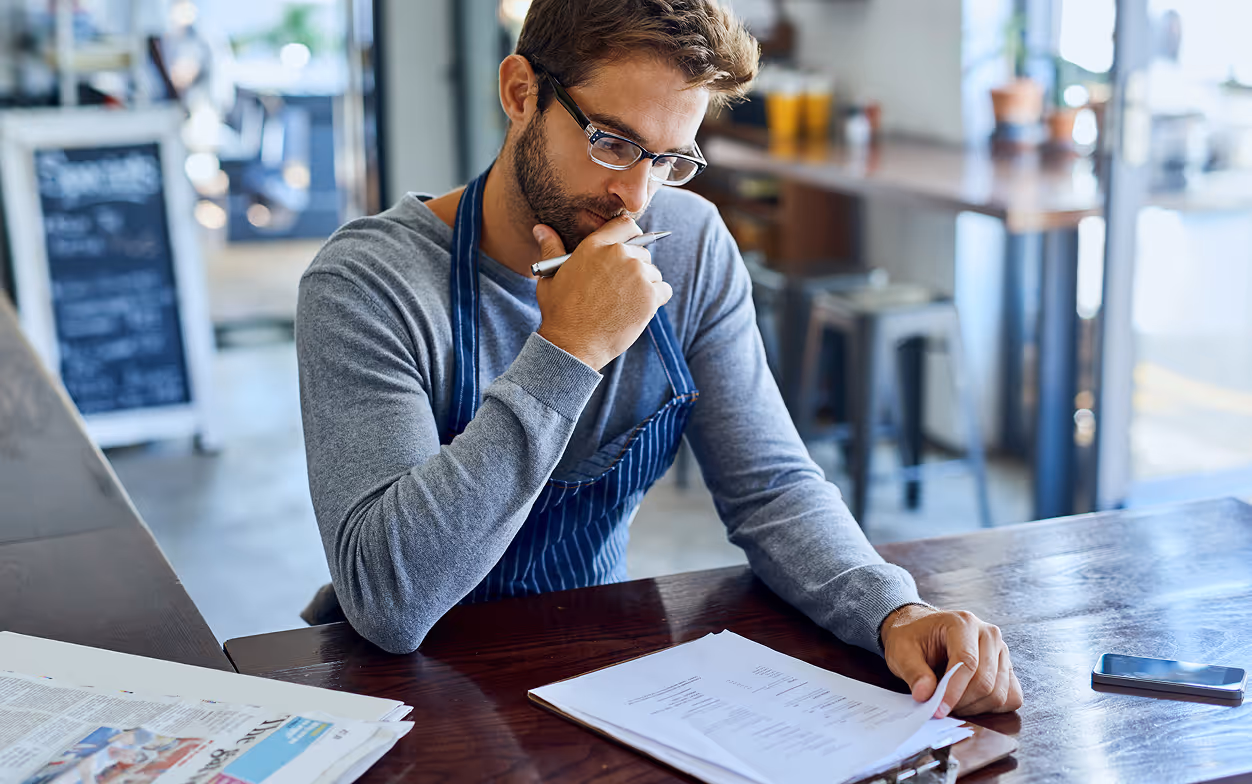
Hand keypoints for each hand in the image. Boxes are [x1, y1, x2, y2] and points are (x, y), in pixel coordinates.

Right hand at [533, 216, 672, 370]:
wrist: (573, 344)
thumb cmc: (560, 312)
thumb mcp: (550, 276)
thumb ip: (551, 248)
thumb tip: (541, 228)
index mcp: (595, 245)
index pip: (626, 225)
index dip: (630, 236)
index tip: (628, 248)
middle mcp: (619, 255)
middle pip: (642, 251)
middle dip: (635, 266)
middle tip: (620, 287)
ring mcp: (637, 274)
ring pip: (653, 272)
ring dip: (645, 284)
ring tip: (625, 302)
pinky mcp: (651, 296)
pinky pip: (664, 290)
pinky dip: (656, 299)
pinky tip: (637, 309)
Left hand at [879, 604, 1022, 717]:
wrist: (922, 630)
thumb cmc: (912, 638)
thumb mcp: (902, 651)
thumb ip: (913, 672)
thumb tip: (925, 695)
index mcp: (963, 623)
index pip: (967, 662)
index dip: (954, 691)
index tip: (939, 710)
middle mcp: (988, 634)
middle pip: (986, 681)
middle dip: (962, 702)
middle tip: (940, 707)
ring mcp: (1002, 650)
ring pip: (1000, 693)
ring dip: (975, 707)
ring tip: (952, 702)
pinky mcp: (1007, 667)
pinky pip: (1012, 696)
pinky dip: (992, 707)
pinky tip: (971, 702)